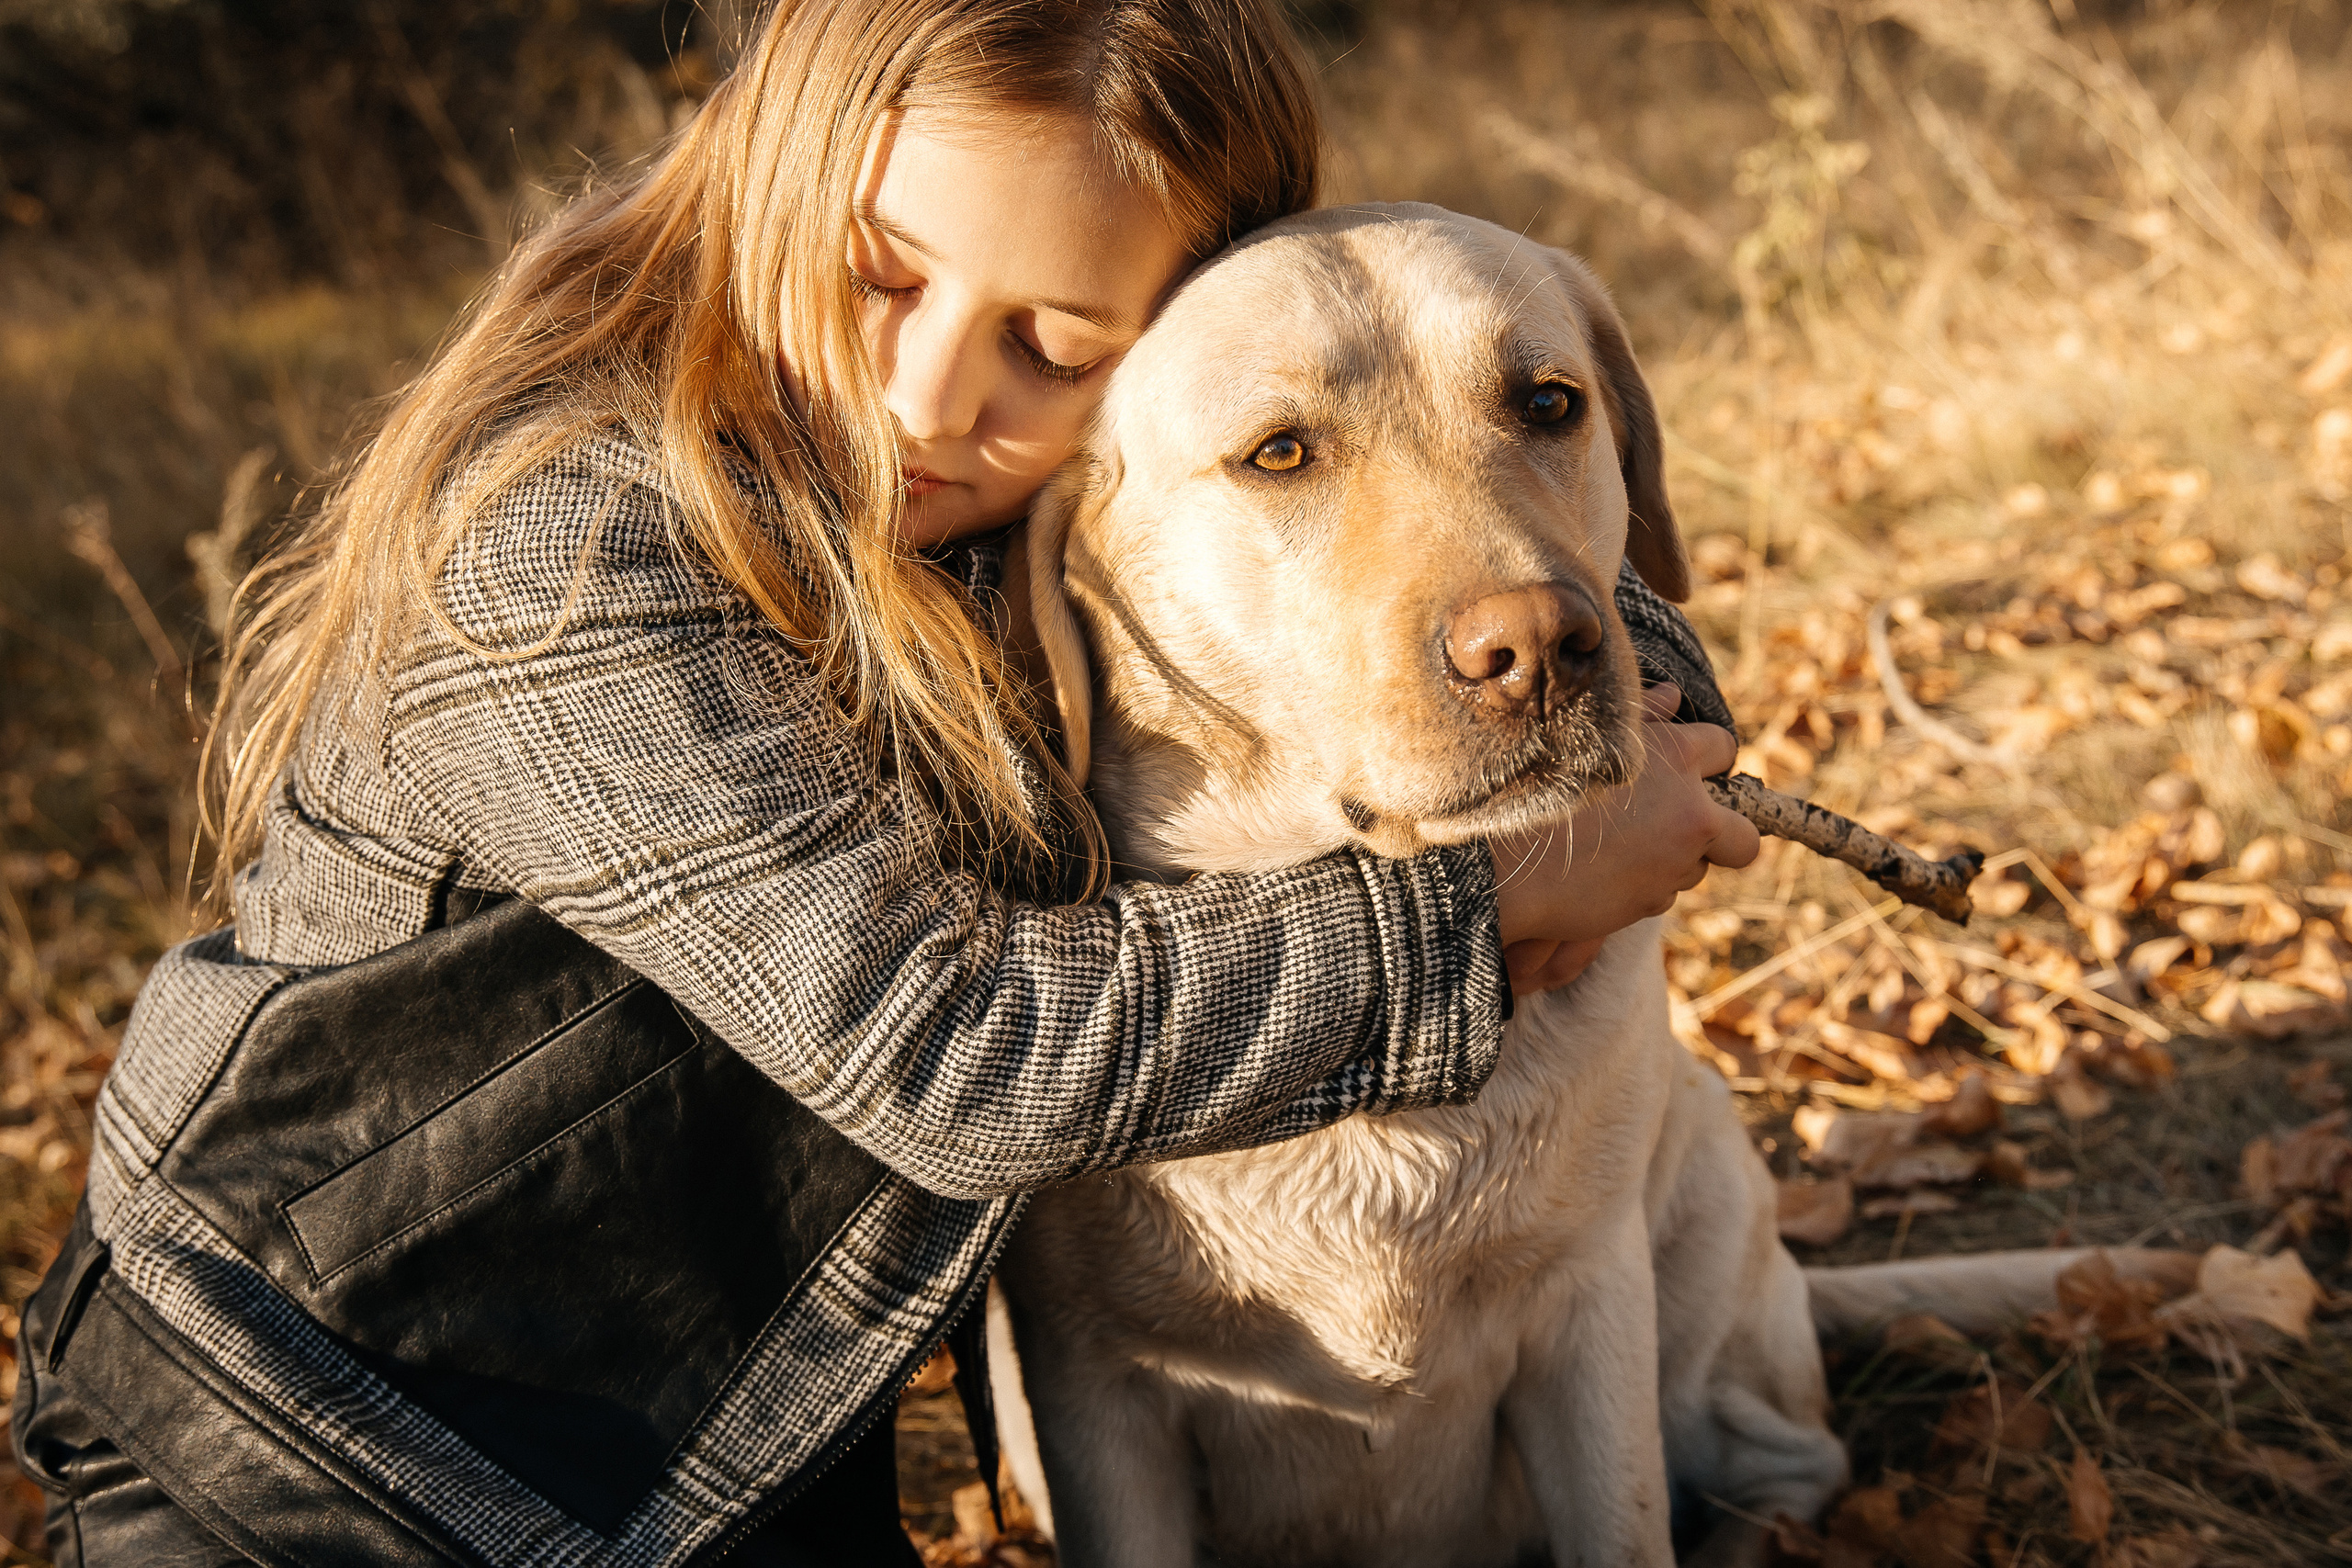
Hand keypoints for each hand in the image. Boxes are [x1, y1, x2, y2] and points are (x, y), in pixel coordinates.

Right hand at [1490, 684, 1758, 993]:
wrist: (1502, 861)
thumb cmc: (1534, 789)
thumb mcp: (1588, 739)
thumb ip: (1642, 718)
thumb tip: (1674, 694)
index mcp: (1676, 757)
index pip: (1725, 748)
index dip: (1709, 760)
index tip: (1689, 771)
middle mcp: (1690, 811)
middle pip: (1745, 837)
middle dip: (1725, 836)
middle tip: (1683, 830)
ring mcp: (1675, 862)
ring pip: (1696, 866)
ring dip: (1670, 860)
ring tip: (1615, 848)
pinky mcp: (1654, 902)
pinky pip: (1661, 894)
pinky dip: (1641, 886)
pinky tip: (1600, 873)